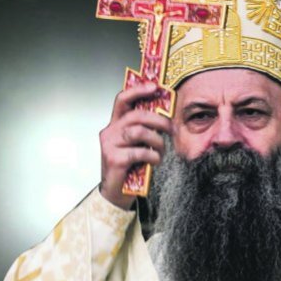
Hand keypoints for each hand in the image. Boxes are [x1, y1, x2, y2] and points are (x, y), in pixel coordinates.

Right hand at [98, 81, 170, 208]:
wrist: (116, 193)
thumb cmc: (129, 167)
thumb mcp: (137, 144)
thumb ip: (144, 129)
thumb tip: (165, 116)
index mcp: (115, 125)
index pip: (122, 100)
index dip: (138, 90)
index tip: (155, 87)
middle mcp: (109, 132)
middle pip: (136, 115)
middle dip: (159, 120)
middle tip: (171, 129)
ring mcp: (109, 145)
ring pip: (139, 132)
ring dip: (157, 141)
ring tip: (161, 151)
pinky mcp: (113, 159)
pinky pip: (140, 151)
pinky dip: (153, 157)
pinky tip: (154, 162)